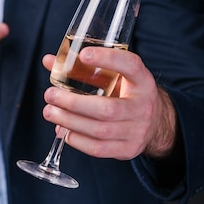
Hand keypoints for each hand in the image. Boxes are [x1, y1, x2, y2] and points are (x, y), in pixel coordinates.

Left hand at [41, 46, 177, 160]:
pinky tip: (63, 130)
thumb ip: (83, 68)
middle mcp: (143, 106)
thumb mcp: (115, 76)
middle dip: (73, 103)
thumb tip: (48, 61)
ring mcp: (138, 131)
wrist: (154, 123)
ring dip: (69, 121)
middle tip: (50, 95)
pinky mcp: (128, 149)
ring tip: (50, 112)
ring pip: (100, 130)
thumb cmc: (127, 93)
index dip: (108, 59)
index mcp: (142, 81)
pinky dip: (76, 140)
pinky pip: (98, 149)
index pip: (130, 66)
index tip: (83, 55)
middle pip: (107, 109)